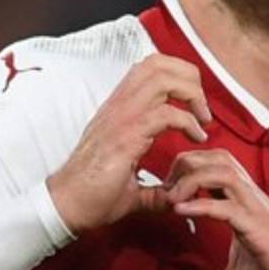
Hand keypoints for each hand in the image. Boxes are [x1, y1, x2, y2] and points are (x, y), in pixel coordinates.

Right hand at [46, 54, 211, 232]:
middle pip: (159, 63)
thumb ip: (155, 188)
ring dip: (191, 92)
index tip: (195, 105)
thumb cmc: (91, 195)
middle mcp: (119, 106)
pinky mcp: (126, 135)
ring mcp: (121, 117)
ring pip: (162, 77)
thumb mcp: (131, 185)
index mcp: (120, 109)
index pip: (150, 68)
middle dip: (190, 77)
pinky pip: (166, 113)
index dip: (179, 76)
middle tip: (202, 107)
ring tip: (202, 118)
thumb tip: (175, 196)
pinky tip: (196, 138)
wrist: (66, 207)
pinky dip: (188, 122)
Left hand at [161, 150, 268, 269]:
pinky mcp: (262, 231)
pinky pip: (230, 207)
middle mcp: (253, 201)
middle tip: (165, 187)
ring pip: (224, 173)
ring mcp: (258, 213)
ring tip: (172, 198)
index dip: (188, 167)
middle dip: (187, 163)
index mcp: (245, 205)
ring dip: (192, 179)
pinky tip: (183, 211)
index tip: (167, 188)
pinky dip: (203, 205)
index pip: (216, 166)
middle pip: (218, 158)